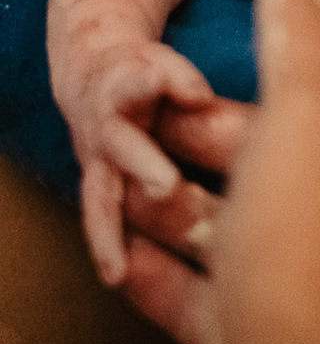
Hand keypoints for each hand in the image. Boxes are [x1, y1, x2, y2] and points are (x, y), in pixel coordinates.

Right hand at [56, 35, 215, 286]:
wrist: (94, 79)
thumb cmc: (144, 76)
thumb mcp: (162, 66)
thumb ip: (181, 80)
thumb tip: (201, 98)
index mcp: (126, 86)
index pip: (144, 79)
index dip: (170, 83)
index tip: (198, 93)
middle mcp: (108, 129)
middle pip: (121, 146)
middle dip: (143, 164)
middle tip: (166, 186)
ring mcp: (100, 163)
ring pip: (102, 198)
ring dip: (110, 232)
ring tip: (118, 269)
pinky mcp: (101, 190)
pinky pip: (103, 221)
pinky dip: (110, 249)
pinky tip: (120, 278)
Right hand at [126, 0, 319, 343]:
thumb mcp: (309, 118)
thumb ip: (308, 23)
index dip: (265, 79)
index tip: (199, 75)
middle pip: (283, 167)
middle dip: (210, 146)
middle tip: (146, 134)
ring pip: (245, 235)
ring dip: (181, 209)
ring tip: (124, 189)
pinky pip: (217, 303)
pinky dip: (168, 278)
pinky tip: (124, 263)